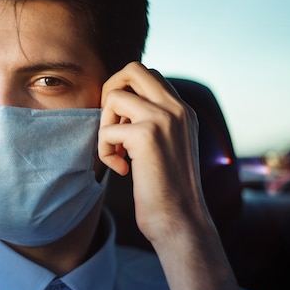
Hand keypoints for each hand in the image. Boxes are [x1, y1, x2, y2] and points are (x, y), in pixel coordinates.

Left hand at [98, 61, 202, 242]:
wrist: (181, 221)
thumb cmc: (167, 190)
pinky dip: (105, 151)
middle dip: (110, 91)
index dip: (125, 93)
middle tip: (111, 124)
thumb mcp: (168, 146)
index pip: (148, 75)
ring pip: (114, 96)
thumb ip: (154, 121)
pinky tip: (122, 170)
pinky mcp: (147, 135)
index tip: (123, 125)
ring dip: (105, 125)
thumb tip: (118, 102)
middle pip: (133, 68)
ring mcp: (164, 118)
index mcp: (184, 110)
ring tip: (117, 152)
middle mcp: (178, 108)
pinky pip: (106, 130)